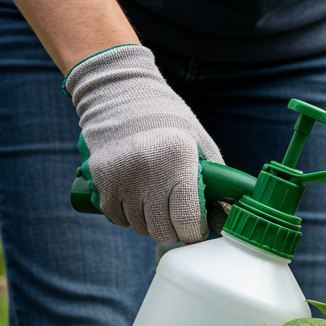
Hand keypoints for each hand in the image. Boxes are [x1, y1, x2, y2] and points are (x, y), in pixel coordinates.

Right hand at [64, 44, 223, 242]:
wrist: (118, 95)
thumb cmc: (166, 120)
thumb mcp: (198, 141)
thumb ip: (214, 177)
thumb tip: (225, 212)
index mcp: (178, 160)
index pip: (187, 219)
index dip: (194, 230)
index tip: (197, 226)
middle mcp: (147, 172)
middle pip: (162, 230)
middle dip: (174, 230)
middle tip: (177, 216)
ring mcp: (120, 179)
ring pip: (139, 227)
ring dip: (151, 222)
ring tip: (156, 199)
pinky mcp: (101, 182)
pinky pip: (118, 219)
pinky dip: (129, 216)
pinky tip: (136, 196)